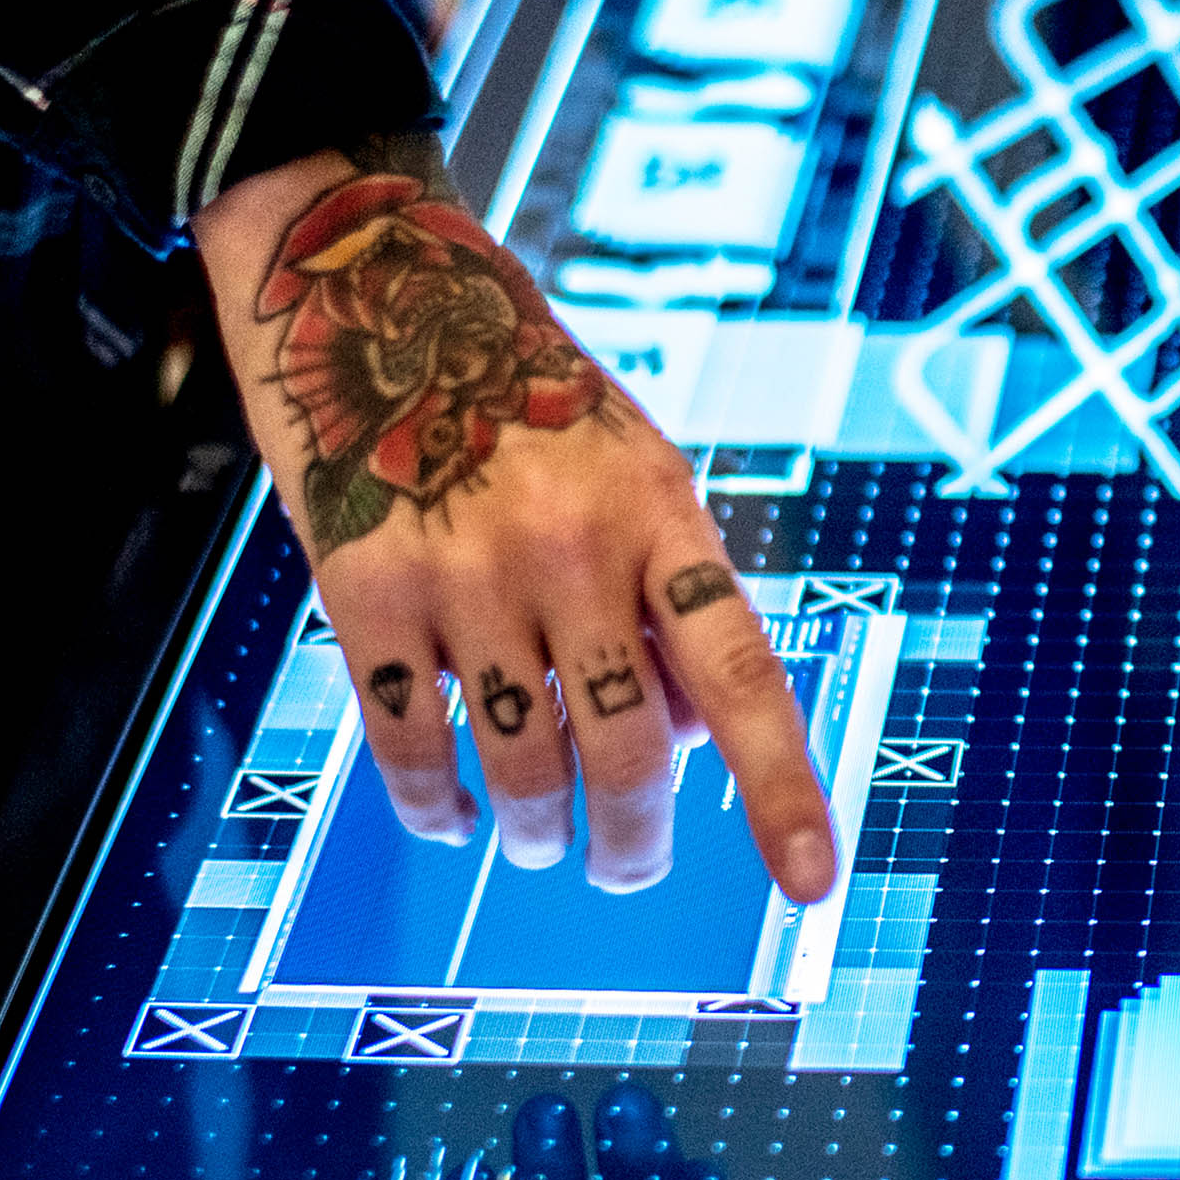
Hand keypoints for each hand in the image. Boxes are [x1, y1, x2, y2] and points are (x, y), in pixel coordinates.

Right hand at [191, 137, 836, 902]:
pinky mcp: (367, 591)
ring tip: (540, 840)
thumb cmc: (531, 401)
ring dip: (539, 831)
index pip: (741, 676)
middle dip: (634, 843)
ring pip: (523, 764)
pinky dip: (437, 804)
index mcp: (661, 515)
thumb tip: (687, 743)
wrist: (381, 295)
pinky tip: (450, 814)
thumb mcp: (634, 470)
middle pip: (627, 750)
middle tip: (626, 872)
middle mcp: (573, 546)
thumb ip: (666, 596)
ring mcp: (467, 571)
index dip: (781, 790)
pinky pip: (411, 744)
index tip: (813, 884)